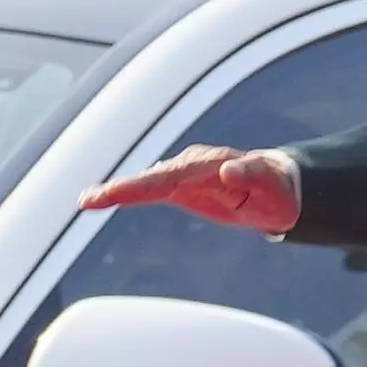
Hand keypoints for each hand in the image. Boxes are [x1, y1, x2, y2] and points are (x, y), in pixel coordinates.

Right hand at [78, 144, 301, 234]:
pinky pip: (149, 189)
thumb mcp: (273, 188)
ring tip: (86, 201)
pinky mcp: (181, 186)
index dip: (142, 186)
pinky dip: (125, 193)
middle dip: (121, 188)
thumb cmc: (278, 189)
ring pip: (146, 183)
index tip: (117, 193)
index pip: (170, 177)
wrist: (279, 187)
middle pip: (151, 179)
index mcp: (210, 166)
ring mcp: (185, 174)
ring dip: (116, 191)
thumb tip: (230, 170)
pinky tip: (100, 199)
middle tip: (89, 200)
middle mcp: (192, 166)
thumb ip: (254, 176)